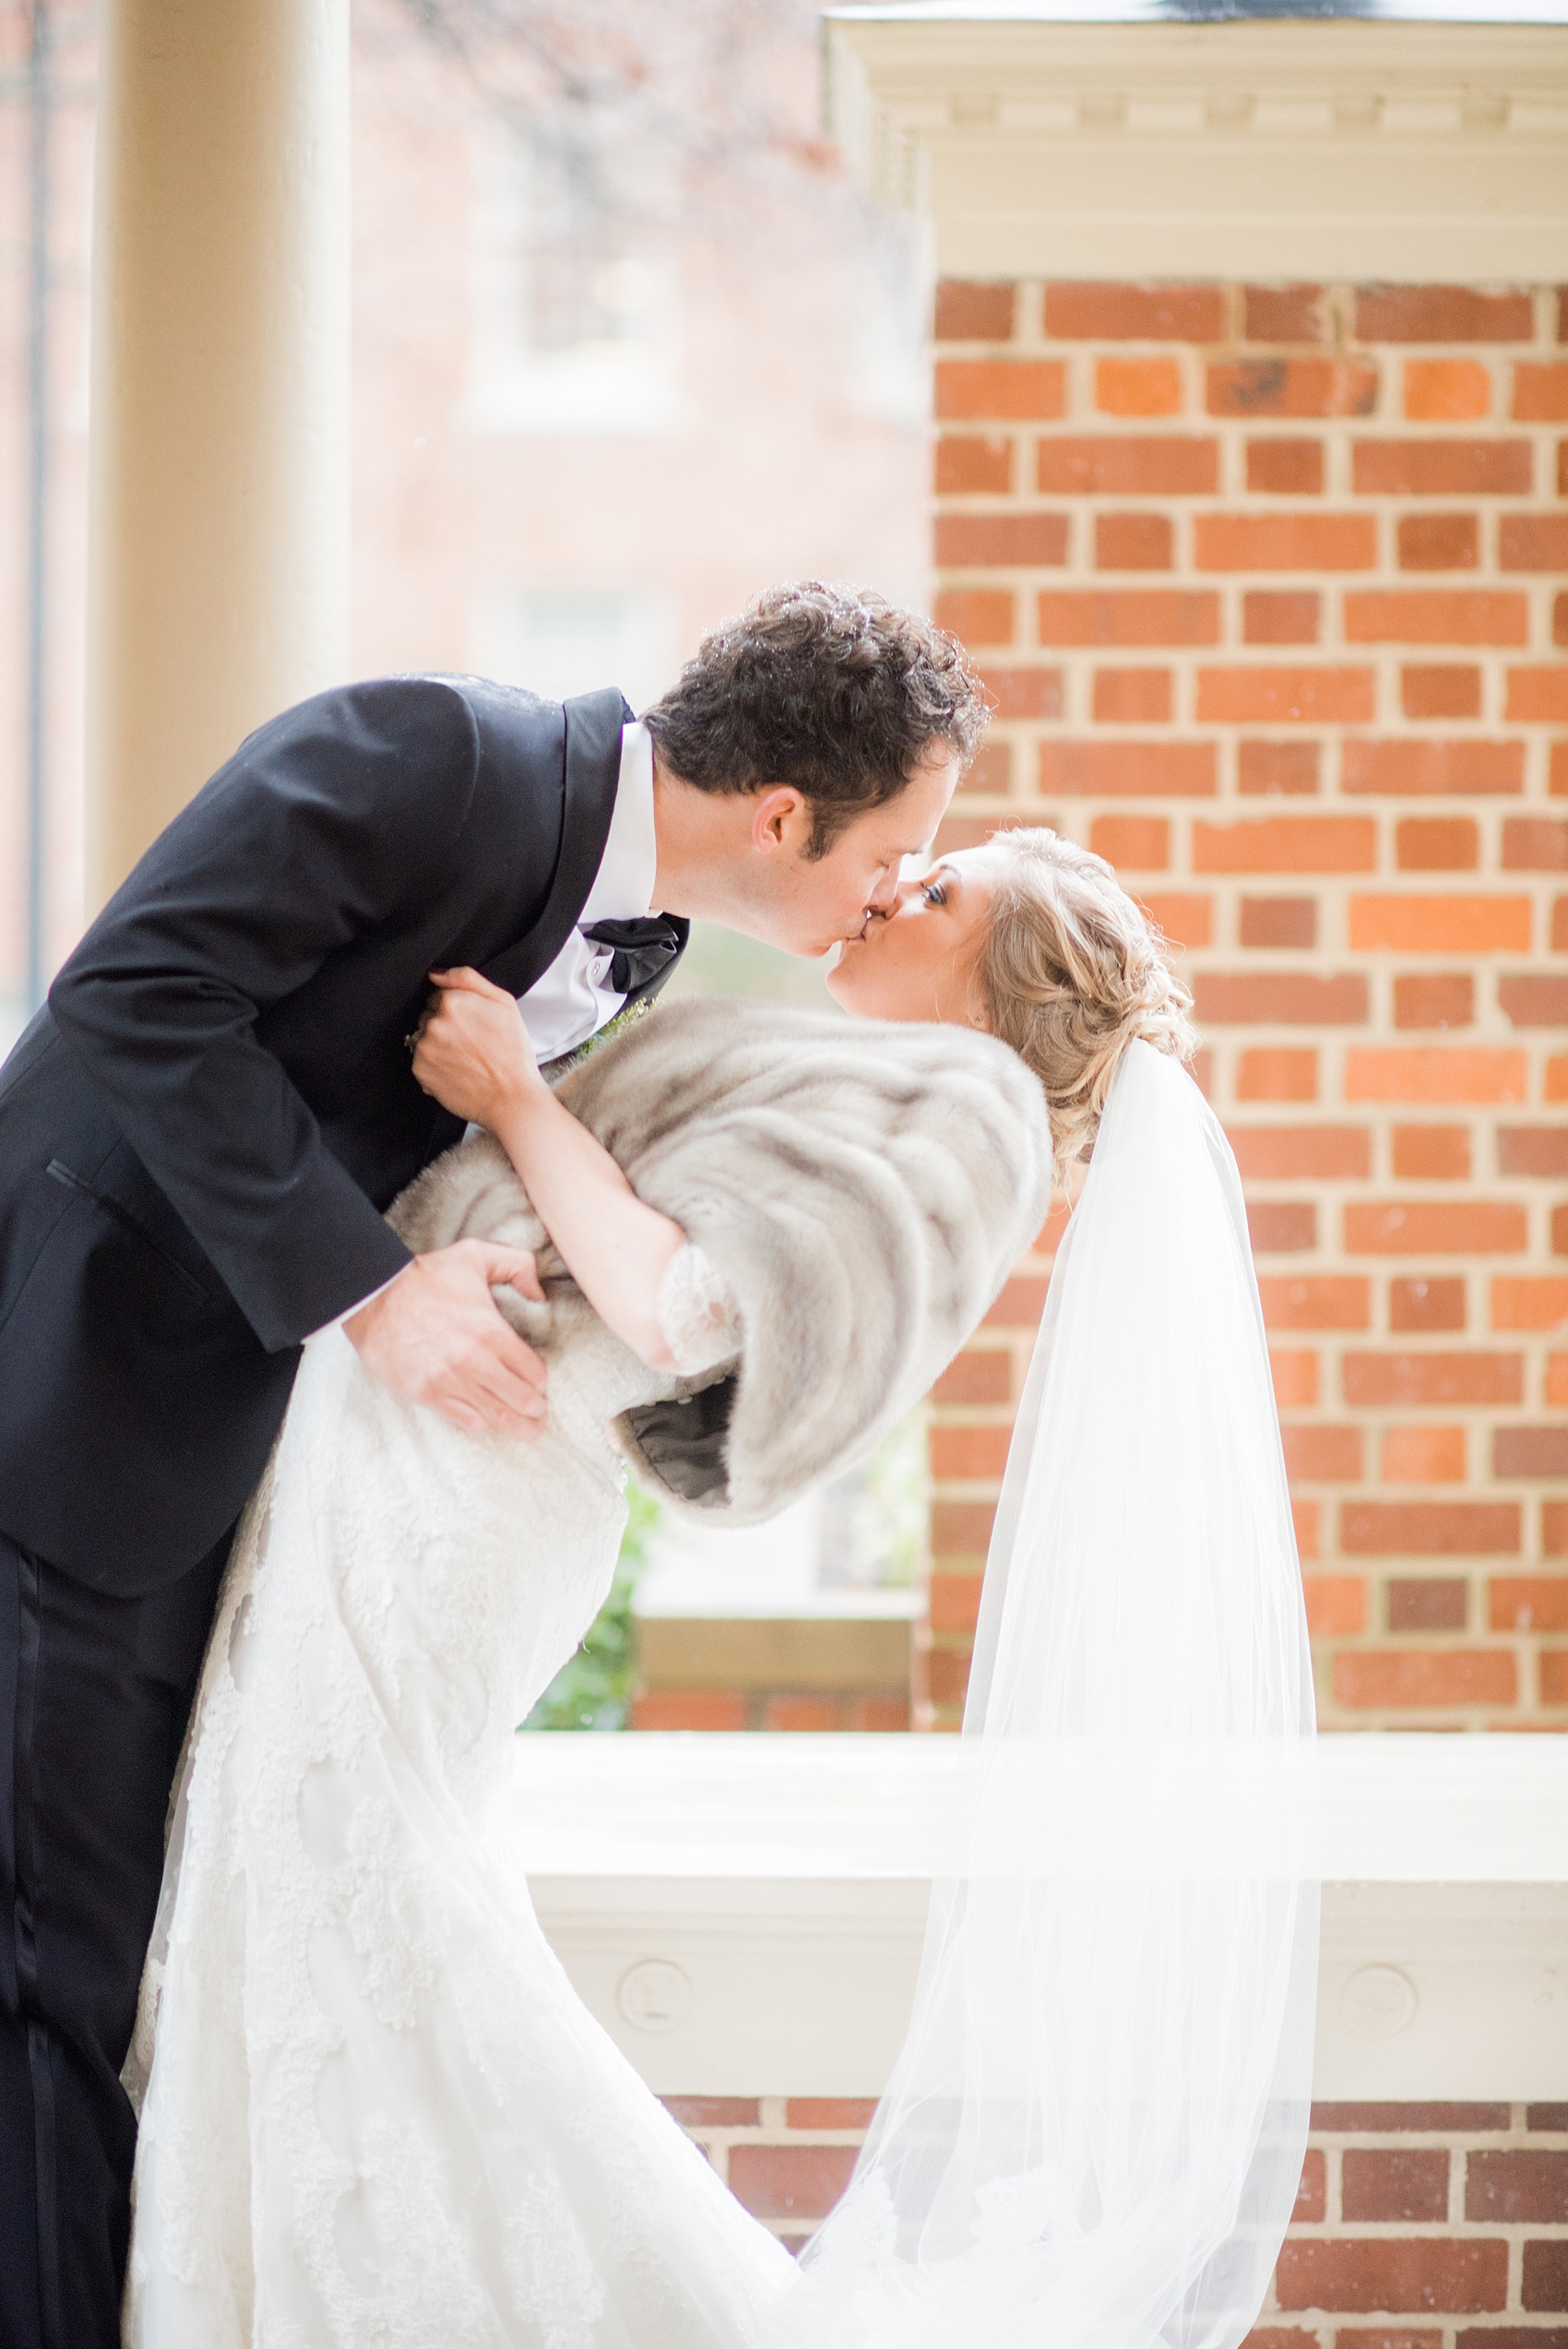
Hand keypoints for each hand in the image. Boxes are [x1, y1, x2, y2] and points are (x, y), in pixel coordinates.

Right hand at [344, 1240, 547, 1437]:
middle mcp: (473, 1361)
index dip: (541, 1380)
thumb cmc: (425, 1276)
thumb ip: (517, 1264)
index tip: (540, 1382)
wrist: (372, 1297)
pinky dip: (481, 1422)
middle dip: (536, 1410)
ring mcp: (449, 1381)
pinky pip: (464, 1420)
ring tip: (527, 1430)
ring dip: (516, 1426)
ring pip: (495, 1416)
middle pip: (520, 1399)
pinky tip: (487, 1420)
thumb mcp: (476, 1254)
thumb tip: (539, 1293)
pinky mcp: (426, 1394)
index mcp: (490, 1330)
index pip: (533, 1371)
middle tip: (540, 1413)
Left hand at [411, 967, 541, 1127]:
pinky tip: (456, 1071)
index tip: (473, 1024)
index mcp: (453, 1001)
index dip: (458, 1009)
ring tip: (464, 1059)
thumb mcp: (504, 1003)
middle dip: (444, 1025)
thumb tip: (435, 973)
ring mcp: (424, 1048)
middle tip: (470, 1043)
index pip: (440, 995)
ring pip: (423, 1037)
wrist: (512, 1098)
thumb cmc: (513, 1051)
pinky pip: (421, 1060)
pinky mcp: (420, 1070)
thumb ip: (468, 979)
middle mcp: (434, 1023)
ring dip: (437, 1045)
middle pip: (428, 1015)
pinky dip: (434, 1065)